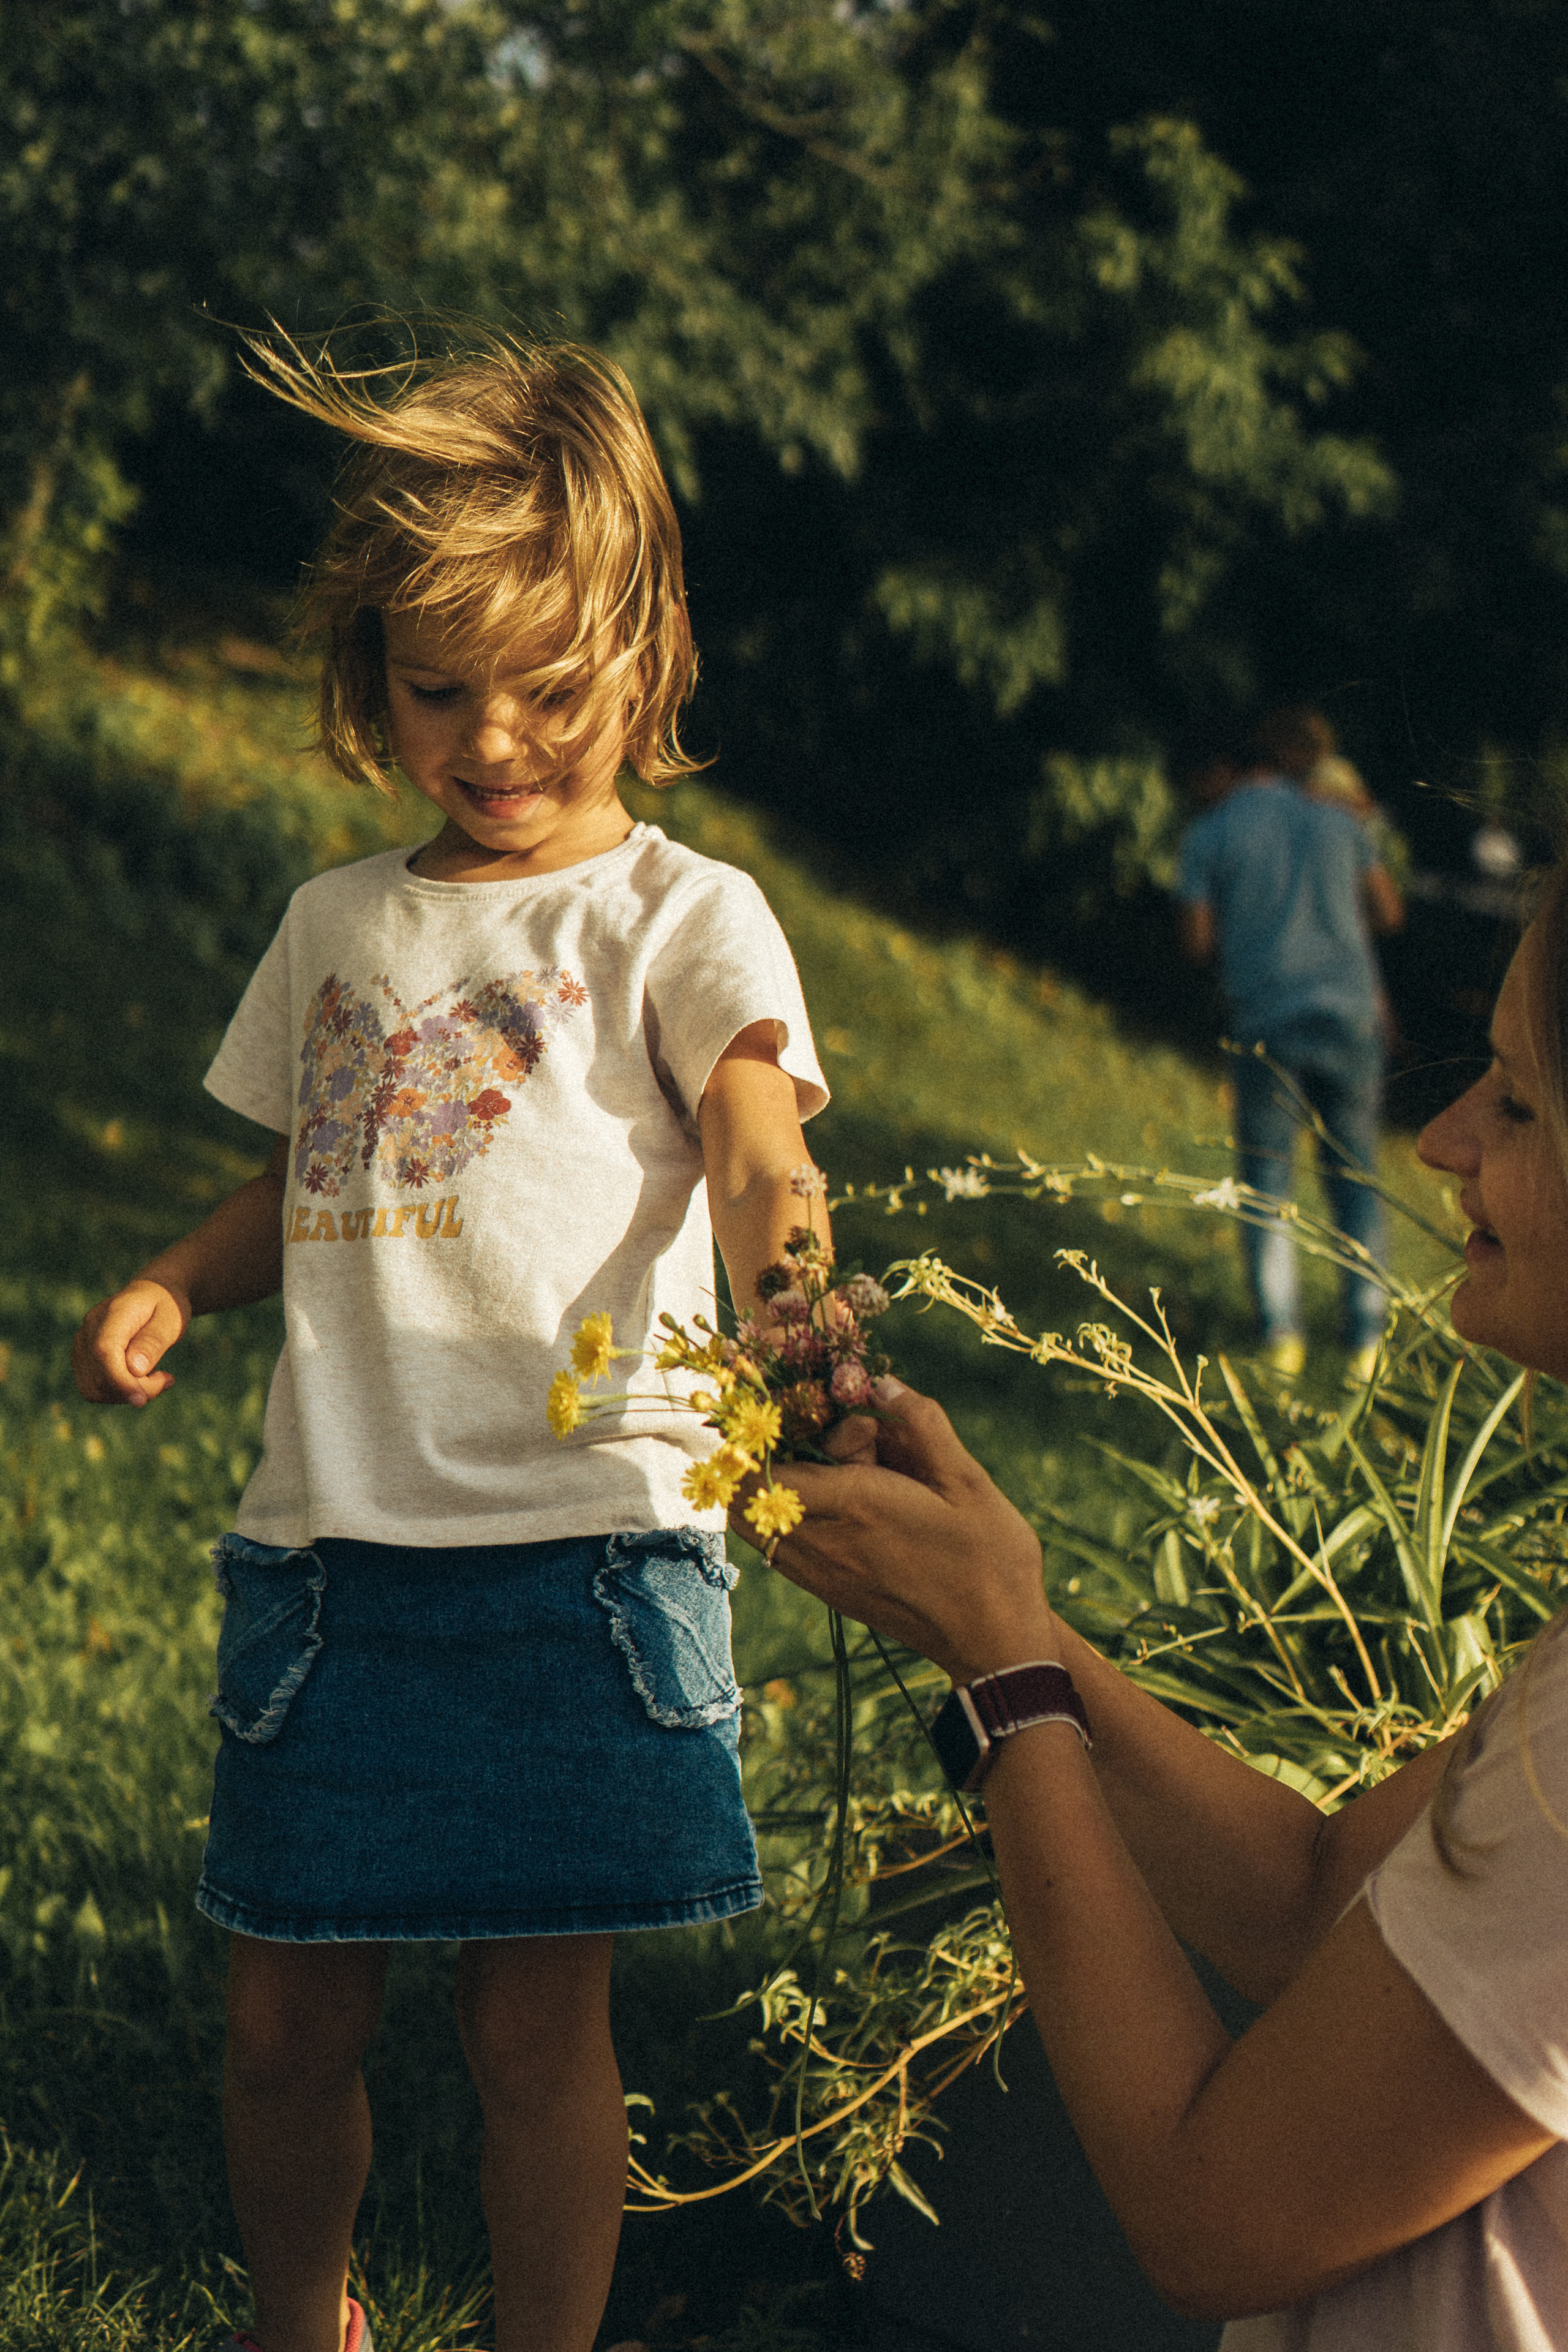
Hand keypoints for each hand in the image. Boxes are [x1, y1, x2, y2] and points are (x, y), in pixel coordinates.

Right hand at [71, 1278, 190, 1405]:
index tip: (143, 1398)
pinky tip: (140, 1381)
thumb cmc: (166, 1306)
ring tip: (157, 1380)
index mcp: (113, 1313)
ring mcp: (82, 1344)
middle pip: (100, 1376)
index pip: (105, 1351)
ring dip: (127, 1394)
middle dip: (136, 1389)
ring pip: (94, 1388)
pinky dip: (118, 1393)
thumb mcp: (171, 1320)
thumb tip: (134, 1369)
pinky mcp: (83, 1358)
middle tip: (167, 1380)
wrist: (153, 1294)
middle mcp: (89, 1328)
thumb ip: (152, 1342)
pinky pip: (94, 1388)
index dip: (121, 1380)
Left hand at [735, 1379, 1056, 1682]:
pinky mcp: (827, 1592)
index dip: (766, 1431)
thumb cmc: (990, 1559)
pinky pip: (777, 1546)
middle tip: (819, 1439)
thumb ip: (922, 1425)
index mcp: (857, 1505)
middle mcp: (825, 1541)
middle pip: (748, 1492)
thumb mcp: (969, 1481)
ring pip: (753, 1523)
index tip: (790, 1409)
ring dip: (771, 1487)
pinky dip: (784, 1516)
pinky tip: (832, 1501)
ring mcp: (820, 1573)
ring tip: (826, 1467)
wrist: (995, 1644)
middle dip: (769, 1454)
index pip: (766, 1464)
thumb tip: (882, 1382)